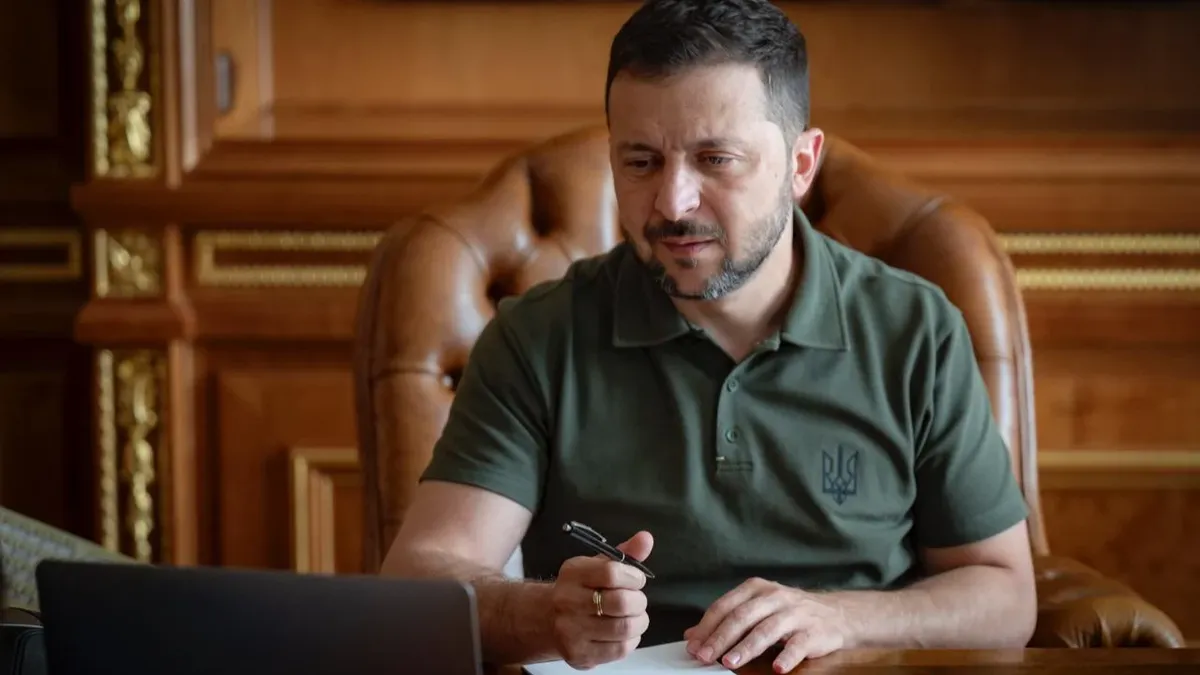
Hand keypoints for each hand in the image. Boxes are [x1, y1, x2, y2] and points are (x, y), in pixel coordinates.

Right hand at [549, 531, 654, 668]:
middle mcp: (567, 601)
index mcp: (572, 573)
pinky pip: (620, 649)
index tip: (637, 580)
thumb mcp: (598, 566)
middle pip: (621, 602)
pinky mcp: (579, 654)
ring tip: (634, 617)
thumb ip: (625, 553)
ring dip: (638, 622)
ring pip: (623, 628)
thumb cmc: (581, 589)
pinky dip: (631, 640)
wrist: (547, 620)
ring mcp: (571, 630)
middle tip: (637, 601)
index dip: (633, 577)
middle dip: (639, 602)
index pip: (611, 572)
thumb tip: (646, 539)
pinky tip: (625, 633)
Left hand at [683, 577, 850, 672]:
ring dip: (747, 647)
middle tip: (706, 656)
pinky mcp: (814, 631)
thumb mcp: (755, 609)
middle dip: (721, 638)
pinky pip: (799, 644)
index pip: (725, 606)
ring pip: (767, 630)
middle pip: (742, 617)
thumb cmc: (788, 613)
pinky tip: (778, 668)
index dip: (707, 627)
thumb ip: (725, 620)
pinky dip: (788, 656)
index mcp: (756, 589)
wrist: (837, 614)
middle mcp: (774, 597)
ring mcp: (795, 613)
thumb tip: (692, 636)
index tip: (694, 646)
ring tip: (730, 662)